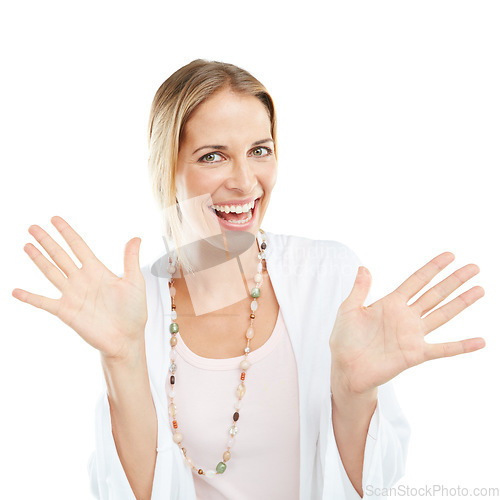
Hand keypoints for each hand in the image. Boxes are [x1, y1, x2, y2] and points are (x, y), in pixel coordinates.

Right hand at [12, 216, 146, 359]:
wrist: (127, 338)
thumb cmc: (133, 312)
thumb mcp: (135, 282)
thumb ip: (130, 260)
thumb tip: (136, 238)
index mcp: (98, 271)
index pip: (78, 246)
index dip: (67, 232)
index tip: (55, 219)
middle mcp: (82, 280)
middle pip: (60, 256)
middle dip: (47, 241)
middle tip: (33, 227)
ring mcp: (72, 295)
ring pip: (51, 272)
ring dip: (38, 260)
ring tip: (27, 246)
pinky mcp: (66, 312)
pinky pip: (44, 302)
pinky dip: (30, 297)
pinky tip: (16, 291)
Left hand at [329, 252, 484, 394]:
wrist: (345, 367)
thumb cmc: (345, 339)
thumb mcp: (349, 309)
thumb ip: (360, 289)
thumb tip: (364, 267)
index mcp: (391, 303)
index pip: (416, 281)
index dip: (433, 268)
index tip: (450, 256)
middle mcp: (406, 317)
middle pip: (435, 294)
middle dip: (454, 280)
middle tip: (473, 267)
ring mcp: (412, 335)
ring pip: (443, 315)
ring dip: (461, 303)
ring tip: (479, 290)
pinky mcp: (415, 354)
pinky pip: (442, 349)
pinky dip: (461, 346)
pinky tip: (480, 342)